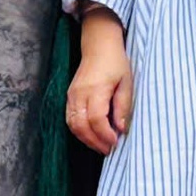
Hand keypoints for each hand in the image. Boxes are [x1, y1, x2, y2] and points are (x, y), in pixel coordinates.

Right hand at [66, 11, 133, 154]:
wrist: (98, 45)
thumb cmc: (116, 62)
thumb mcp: (126, 82)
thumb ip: (123, 106)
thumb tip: (121, 129)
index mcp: (95, 90)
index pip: (96, 120)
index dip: (105, 134)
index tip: (116, 142)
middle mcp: (79, 94)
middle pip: (81, 126)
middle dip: (94, 142)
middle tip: (108, 150)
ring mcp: (72, 96)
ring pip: (73, 125)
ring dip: (86, 139)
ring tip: (101, 146)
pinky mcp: (69, 97)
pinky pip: (70, 119)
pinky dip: (79, 131)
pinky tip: (91, 136)